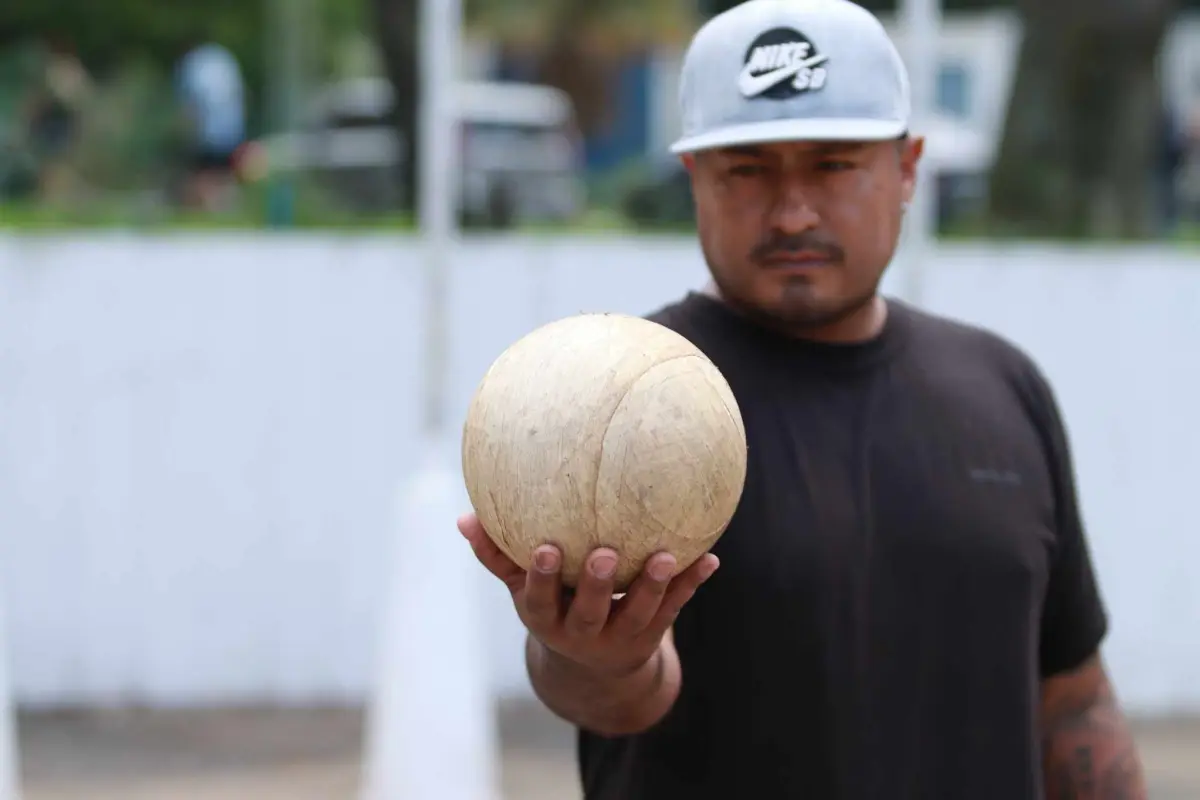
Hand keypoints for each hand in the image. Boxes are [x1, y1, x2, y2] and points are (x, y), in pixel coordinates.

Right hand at [457, 512, 718, 675]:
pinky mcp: (652, 632)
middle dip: (596, 585)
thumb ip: (497, 555)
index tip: (546, 547)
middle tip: (604, 553)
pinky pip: (674, 606)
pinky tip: (709, 557)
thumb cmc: (552, 608)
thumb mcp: (523, 589)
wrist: (594, 672)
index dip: (543, 577)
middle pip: (589, 611)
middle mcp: (582, 631)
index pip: (540, 599)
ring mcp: (620, 635)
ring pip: (638, 612)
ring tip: (667, 555)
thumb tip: (463, 518)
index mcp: (547, 617)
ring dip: (653, 585)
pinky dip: (691, 583)